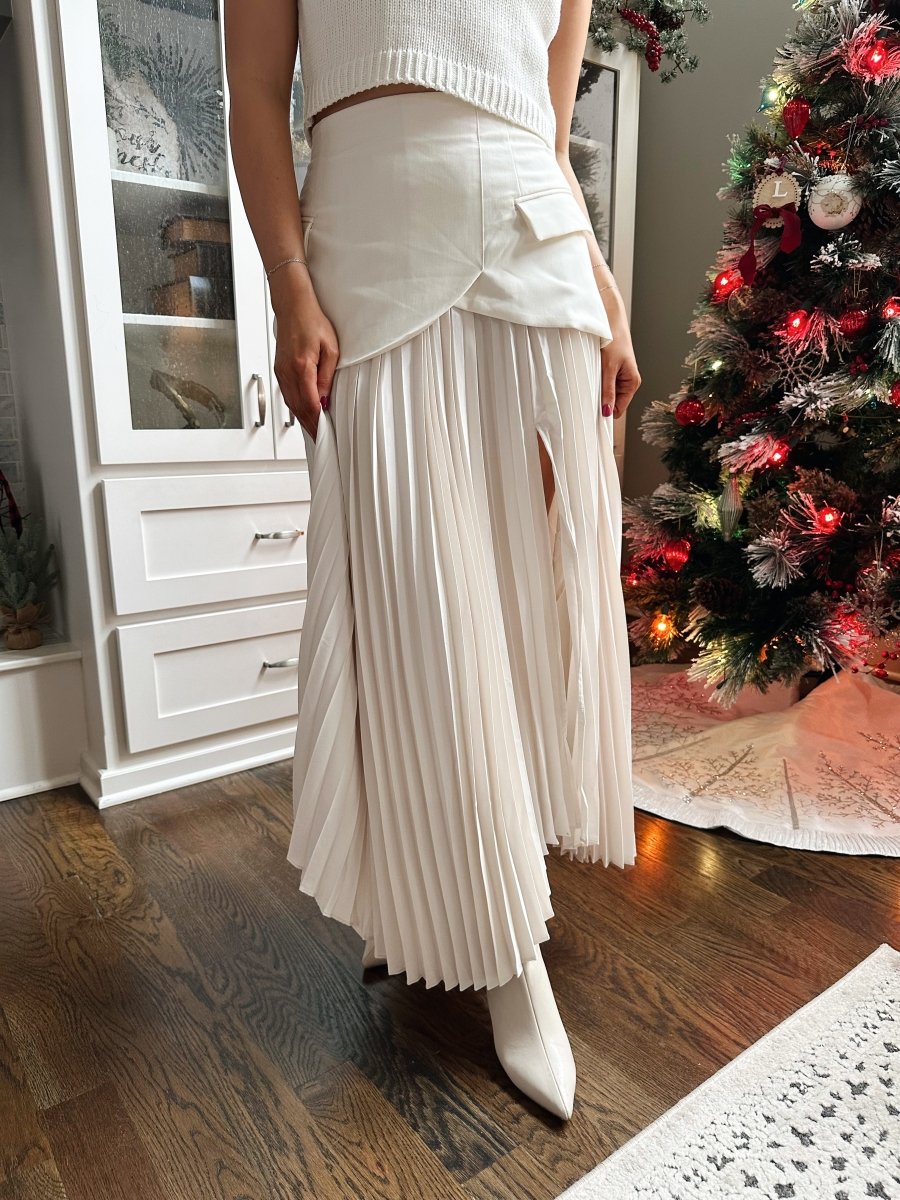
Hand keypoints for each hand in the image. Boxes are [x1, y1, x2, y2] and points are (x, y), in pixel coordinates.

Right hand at [270, 270, 339, 439]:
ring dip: (302, 418)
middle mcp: (287, 372)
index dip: (318, 421)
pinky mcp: (279, 370)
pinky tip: (303, 412)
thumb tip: (324, 399)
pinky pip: (287, 394)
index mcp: (302, 367)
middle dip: (310, 425)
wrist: (293, 306)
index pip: (310, 403)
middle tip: (321, 439)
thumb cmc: (313, 322)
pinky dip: (295, 407)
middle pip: (298, 408)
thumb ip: (326, 377)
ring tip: (314, 430)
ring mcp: (281, 371)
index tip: (325, 433)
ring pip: (290, 403)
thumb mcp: (331, 349)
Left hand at [599, 286, 641, 420]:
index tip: (591, 417)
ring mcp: (619, 377)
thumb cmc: (614, 340)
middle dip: (600, 402)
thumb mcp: (609, 368)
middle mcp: (627, 382)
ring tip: (590, 382)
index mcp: (632, 383)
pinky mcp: (611, 371)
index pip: (619, 409)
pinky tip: (590, 377)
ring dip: (597, 391)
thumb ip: (607, 391)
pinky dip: (596, 383)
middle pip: (612, 403)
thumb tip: (606, 412)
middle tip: (586, 398)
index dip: (606, 413)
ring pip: (606, 394)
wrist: (610, 321)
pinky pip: (603, 384)